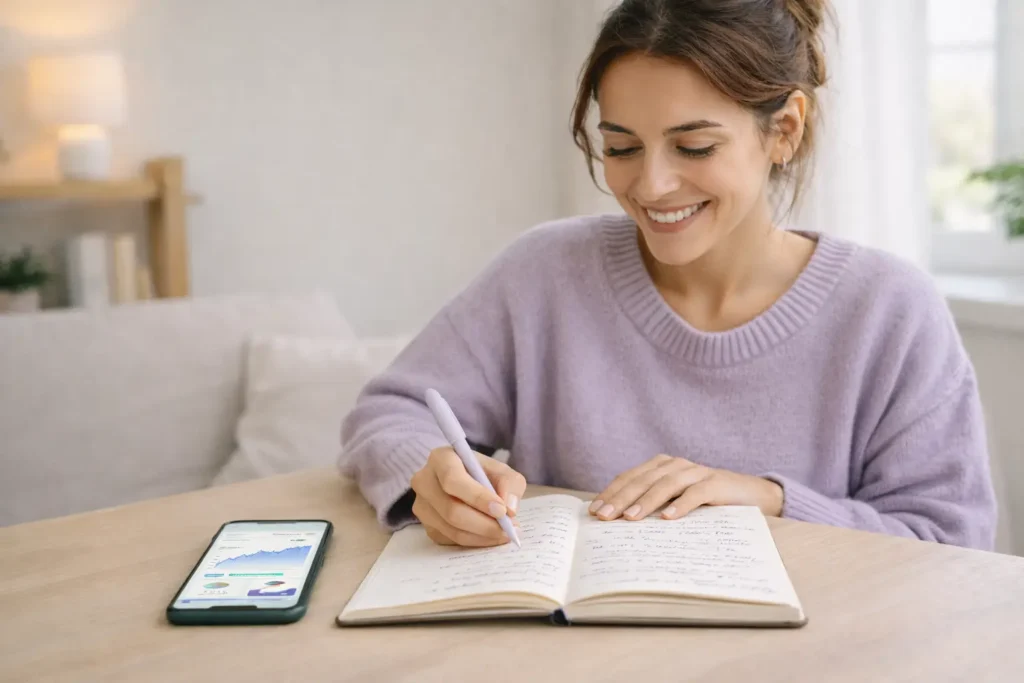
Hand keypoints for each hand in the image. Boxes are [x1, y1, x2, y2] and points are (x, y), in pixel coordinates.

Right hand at [411, 446, 526, 546]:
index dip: (477, 497)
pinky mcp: (426, 526)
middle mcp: (424, 481)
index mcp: (441, 459)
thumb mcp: (500, 470)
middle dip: (484, 524)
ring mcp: (421, 506)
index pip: (452, 480)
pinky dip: (474, 542)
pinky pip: (450, 540)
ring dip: (482, 536)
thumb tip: (510, 509)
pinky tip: (490, 536)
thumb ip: (510, 484)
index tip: (501, 510)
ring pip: (451, 529)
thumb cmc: (481, 473)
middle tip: (508, 529)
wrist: (464, 481)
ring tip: (504, 534)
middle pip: (451, 510)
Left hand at [589, 454, 783, 520]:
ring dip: (646, 501)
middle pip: (643, 480)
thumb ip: (651, 505)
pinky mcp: (716, 484)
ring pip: (665, 485)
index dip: (611, 492)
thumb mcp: (674, 502)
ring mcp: (696, 472)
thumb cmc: (705, 503)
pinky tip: (667, 518)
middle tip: (604, 516)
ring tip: (630, 518)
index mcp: (661, 466)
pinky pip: (695, 493)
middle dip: (621, 498)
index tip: (594, 511)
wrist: (751, 495)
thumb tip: (616, 523)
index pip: (630, 478)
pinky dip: (681, 505)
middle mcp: (675, 465)